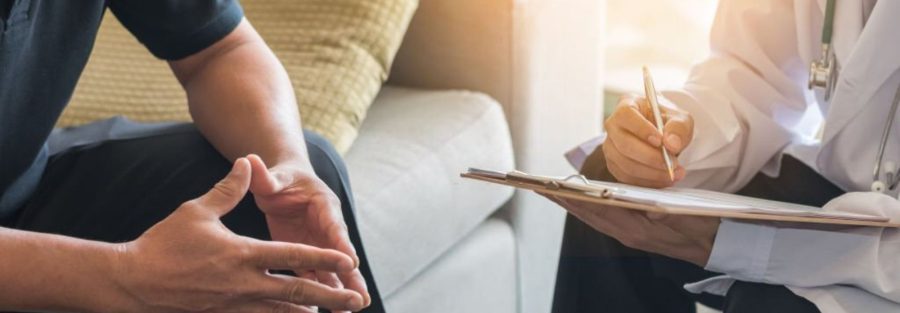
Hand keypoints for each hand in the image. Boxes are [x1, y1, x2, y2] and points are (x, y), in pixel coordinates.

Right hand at [112, 158, 365, 312]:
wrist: (133, 282)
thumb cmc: (164, 245)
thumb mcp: (198, 211)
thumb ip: (228, 189)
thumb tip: (246, 162)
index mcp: (244, 255)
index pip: (294, 257)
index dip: (325, 259)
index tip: (349, 262)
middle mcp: (245, 284)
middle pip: (298, 292)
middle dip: (331, 296)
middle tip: (357, 300)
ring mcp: (235, 305)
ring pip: (282, 312)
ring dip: (309, 312)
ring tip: (333, 312)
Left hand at [246, 155, 369, 310]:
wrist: (283, 183)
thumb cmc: (280, 178)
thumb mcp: (274, 176)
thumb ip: (265, 175)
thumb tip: (250, 160)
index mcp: (323, 205)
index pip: (334, 226)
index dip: (342, 244)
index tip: (351, 262)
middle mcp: (326, 227)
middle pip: (341, 254)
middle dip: (351, 277)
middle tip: (362, 298)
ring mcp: (318, 243)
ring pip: (332, 270)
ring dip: (340, 290)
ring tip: (350, 311)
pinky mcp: (305, 255)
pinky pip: (315, 276)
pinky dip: (320, 292)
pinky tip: (326, 310)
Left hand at [544, 194, 718, 266]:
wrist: (716, 245)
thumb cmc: (701, 226)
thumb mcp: (680, 213)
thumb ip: (656, 208)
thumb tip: (633, 201)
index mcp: (635, 230)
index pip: (596, 210)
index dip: (573, 197)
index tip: (552, 187)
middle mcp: (627, 234)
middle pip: (588, 215)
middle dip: (563, 200)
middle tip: (539, 187)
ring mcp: (629, 236)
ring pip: (593, 218)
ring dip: (572, 204)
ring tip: (552, 191)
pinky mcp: (633, 234)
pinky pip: (603, 220)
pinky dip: (588, 209)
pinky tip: (580, 201)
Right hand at [603, 94, 693, 187]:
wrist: (662, 135)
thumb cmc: (667, 123)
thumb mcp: (680, 119)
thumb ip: (679, 128)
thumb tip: (672, 143)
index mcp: (627, 105)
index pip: (626, 115)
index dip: (641, 129)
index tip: (661, 142)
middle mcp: (613, 125)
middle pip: (624, 144)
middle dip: (650, 158)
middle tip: (672, 163)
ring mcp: (610, 146)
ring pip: (625, 164)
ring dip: (651, 173)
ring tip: (674, 173)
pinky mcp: (614, 164)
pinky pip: (627, 178)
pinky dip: (647, 182)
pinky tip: (664, 179)